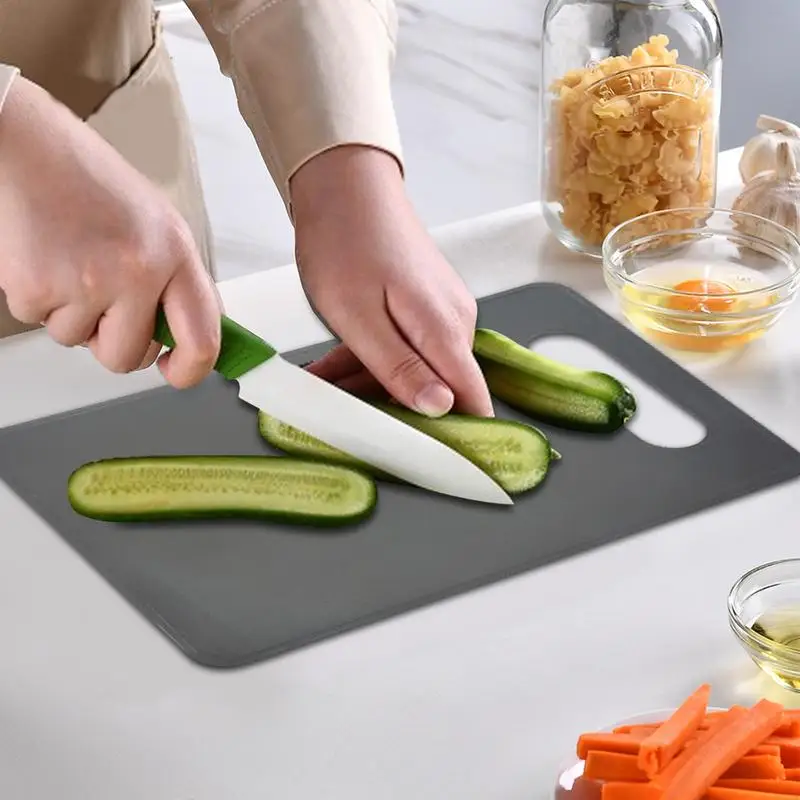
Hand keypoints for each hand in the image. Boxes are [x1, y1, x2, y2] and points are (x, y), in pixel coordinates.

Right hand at [0, 77, 221, 387]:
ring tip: (71, 262)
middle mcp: (136, 272)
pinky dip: (41, 300)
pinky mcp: (35, 290)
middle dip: (115, 342)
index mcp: (174, 254)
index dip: (191, 369)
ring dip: (74, 315)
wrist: (26, 146)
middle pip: (129, 357)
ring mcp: (85, 284)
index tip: (177, 371)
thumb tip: (189, 331)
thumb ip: (177, 280)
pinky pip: (42, 323)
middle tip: (105, 303)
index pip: (203, 338)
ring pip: (79, 342)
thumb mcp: (159, 224)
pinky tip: (46, 258)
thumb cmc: (92, 181)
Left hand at [290, 146, 492, 417]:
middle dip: (392, 411)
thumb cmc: (345, 240)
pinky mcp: (423, 305)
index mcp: (444, 329)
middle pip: (437, 391)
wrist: (343, 183)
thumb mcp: (358, 316)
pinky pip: (403, 347)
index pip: (474, 402)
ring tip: (323, 384)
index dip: (460, 441)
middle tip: (341, 416)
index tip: (429, 464)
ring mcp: (439, 313)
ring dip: (370, 384)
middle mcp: (453, 323)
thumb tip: (441, 409)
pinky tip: (332, 365)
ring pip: (414, 370)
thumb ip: (401, 367)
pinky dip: (371, 360)